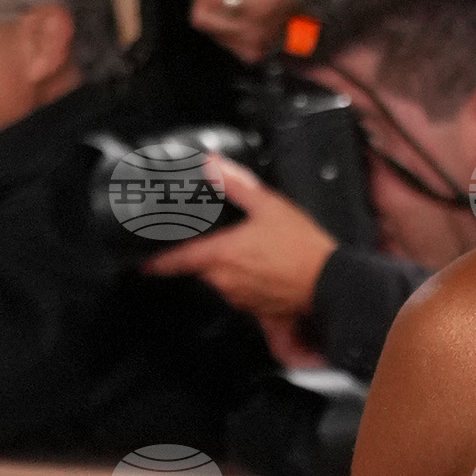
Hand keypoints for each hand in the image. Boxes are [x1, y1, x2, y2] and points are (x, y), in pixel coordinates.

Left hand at [148, 153, 330, 319]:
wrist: (330, 283)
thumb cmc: (300, 246)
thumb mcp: (268, 205)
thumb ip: (235, 184)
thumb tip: (212, 165)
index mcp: (221, 255)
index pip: (177, 260)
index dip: (158, 261)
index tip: (145, 263)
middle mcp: (225, 281)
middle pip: (201, 268)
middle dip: (204, 256)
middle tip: (220, 240)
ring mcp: (240, 298)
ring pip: (222, 280)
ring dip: (228, 268)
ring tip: (249, 252)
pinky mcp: (258, 310)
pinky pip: (242, 294)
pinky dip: (247, 282)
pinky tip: (263, 270)